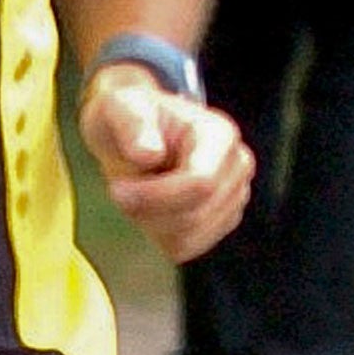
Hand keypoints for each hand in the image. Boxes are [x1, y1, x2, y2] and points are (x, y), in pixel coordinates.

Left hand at [78, 64, 253, 263]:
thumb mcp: (118, 106)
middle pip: (195, 215)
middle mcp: (236, 165)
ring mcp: (233, 196)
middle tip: (120, 190)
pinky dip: (159, 235)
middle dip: (149, 210)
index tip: (117, 190)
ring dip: (152, 223)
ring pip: (190, 238)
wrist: (133, 128)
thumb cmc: (127, 113)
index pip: (201, 183)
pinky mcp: (220, 221)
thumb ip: (132, 124)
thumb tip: (149, 154)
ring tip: (136, 194)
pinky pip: (187, 248)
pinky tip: (148, 208)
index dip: (156, 195)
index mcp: (218, 134)